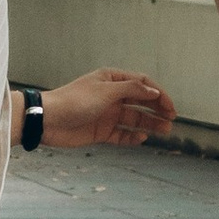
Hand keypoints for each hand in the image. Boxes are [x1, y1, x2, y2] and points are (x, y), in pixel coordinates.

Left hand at [43, 67, 175, 148]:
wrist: (47, 120)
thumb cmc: (74, 101)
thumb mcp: (106, 91)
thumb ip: (132, 90)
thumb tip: (154, 91)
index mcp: (111, 80)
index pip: (142, 84)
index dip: (158, 94)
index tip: (170, 106)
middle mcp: (111, 96)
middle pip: (140, 102)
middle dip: (157, 109)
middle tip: (171, 119)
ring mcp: (106, 114)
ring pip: (134, 119)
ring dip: (149, 124)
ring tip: (165, 130)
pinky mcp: (101, 131)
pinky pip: (122, 134)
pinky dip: (132, 137)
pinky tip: (142, 138)